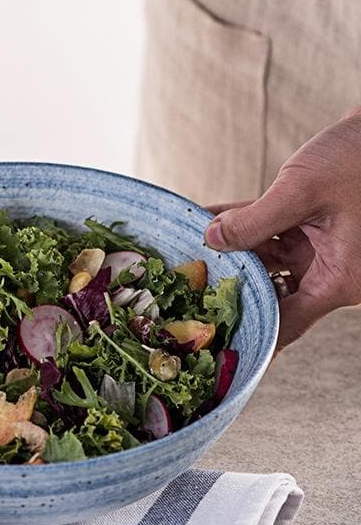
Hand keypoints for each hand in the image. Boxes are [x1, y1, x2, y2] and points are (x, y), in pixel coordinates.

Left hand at [204, 108, 360, 349]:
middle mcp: (333, 272)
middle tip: (186, 283)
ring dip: (233, 248)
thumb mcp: (303, 190)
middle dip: (231, 281)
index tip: (211, 334)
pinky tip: (209, 216)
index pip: (286, 324)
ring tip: (188, 243)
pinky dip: (246, 225)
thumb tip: (211, 239)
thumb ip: (255, 220)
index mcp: (339, 281)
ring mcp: (324, 250)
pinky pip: (274, 233)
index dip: (249, 330)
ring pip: (267, 260)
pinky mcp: (318, 228)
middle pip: (271, 290)